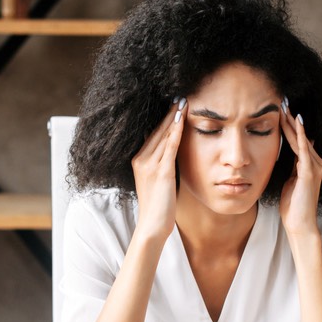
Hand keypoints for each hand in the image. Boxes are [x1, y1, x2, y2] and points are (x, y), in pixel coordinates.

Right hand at [131, 97, 185, 242]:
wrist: (152, 226)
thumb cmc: (158, 206)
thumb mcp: (157, 181)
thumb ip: (162, 166)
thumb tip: (172, 153)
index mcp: (138, 160)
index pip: (152, 133)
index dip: (163, 118)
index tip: (173, 104)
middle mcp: (141, 159)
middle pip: (157, 130)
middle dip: (168, 112)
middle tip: (179, 95)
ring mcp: (150, 165)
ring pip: (163, 134)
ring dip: (173, 116)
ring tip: (182, 101)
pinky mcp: (161, 172)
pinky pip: (169, 146)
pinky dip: (175, 131)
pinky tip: (182, 119)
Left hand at [279, 101, 321, 237]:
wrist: (300, 224)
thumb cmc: (293, 206)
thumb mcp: (291, 181)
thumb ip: (292, 167)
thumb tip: (290, 154)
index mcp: (309, 164)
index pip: (298, 140)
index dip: (290, 125)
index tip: (280, 110)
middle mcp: (316, 163)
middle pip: (301, 137)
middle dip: (291, 119)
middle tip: (283, 101)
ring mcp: (314, 167)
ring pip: (301, 140)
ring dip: (293, 124)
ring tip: (285, 108)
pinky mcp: (310, 173)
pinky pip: (304, 150)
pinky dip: (301, 136)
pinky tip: (296, 124)